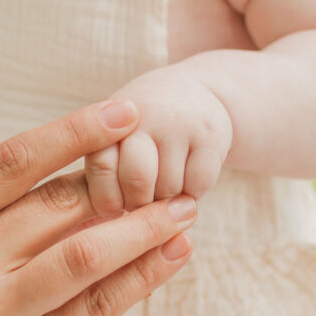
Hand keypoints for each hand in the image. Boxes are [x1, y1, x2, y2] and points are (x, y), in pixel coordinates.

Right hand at [0, 99, 195, 315]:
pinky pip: (99, 306)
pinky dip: (144, 275)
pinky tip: (175, 255)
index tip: (126, 113)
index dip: (73, 131)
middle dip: (120, 185)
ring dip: (145, 227)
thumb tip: (90, 174)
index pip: (10, 162)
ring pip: (85, 252)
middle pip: (54, 205)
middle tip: (167, 174)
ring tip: (185, 211)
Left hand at [85, 68, 233, 214]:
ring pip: (170, 189)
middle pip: (138, 181)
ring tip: (165, 188)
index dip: (108, 197)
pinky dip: (193, 193)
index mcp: (110, 121)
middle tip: (143, 202)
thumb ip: (104, 173)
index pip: (103, 167)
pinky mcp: (212, 137)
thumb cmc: (140, 133)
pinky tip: (188, 181)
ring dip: (167, 201)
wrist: (189, 95)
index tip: (116, 204)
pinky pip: (198, 185)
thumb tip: (113, 221)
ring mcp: (180, 124)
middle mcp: (145, 116)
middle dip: (139, 203)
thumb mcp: (113, 141)